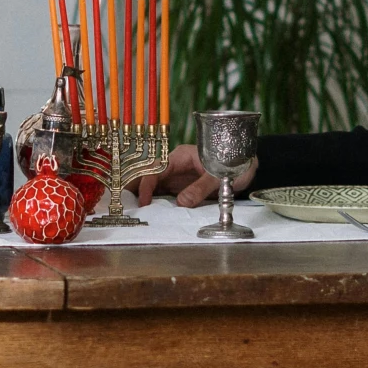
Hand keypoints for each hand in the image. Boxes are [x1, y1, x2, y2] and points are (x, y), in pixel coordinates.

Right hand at [130, 143, 256, 208]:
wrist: (248, 165)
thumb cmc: (233, 164)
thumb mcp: (217, 176)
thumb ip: (200, 189)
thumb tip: (181, 203)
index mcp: (181, 156)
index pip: (156, 170)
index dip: (147, 185)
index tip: (143, 201)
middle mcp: (176, 166)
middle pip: (150, 176)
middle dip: (135, 187)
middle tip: (120, 201)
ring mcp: (178, 176)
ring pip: (155, 185)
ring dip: (143, 195)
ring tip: (128, 208)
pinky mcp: (183, 186)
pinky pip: (165, 193)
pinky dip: (155, 201)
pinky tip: (147, 210)